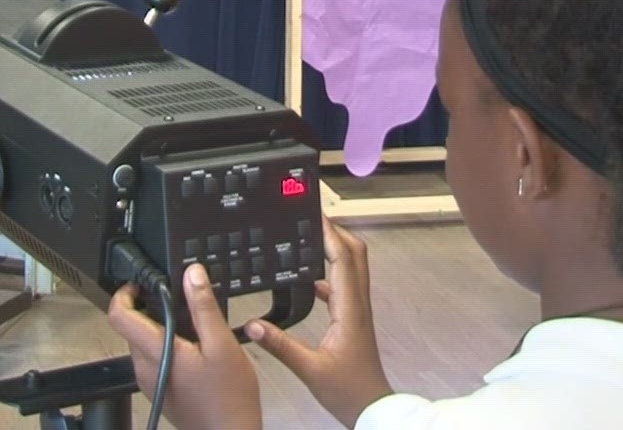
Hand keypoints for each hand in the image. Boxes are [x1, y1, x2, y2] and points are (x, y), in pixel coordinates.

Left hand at [107, 262, 262, 429]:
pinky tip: (194, 349)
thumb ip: (204, 308)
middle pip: (131, 328)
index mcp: (157, 353)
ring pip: (143, 344)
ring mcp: (151, 382)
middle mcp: (146, 369)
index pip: (119, 317)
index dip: (124, 294)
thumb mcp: (223, 345)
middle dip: (149, 309)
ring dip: (160, 328)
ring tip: (191, 325)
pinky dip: (167, 347)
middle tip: (178, 301)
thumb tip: (192, 274)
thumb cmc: (229, 398)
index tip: (140, 284)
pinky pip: (154, 360)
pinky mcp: (160, 391)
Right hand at [245, 219, 391, 428]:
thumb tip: (251, 325)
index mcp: (349, 309)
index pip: (343, 259)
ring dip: (336, 248)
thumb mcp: (308, 368)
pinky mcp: (354, 321)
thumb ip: (280, 345)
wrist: (371, 409)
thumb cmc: (348, 391)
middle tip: (315, 217)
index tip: (315, 214)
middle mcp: (358, 305)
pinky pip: (344, 287)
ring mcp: (358, 312)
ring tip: (311, 237)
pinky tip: (311, 280)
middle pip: (355, 254)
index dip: (330, 233)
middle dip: (338, 231)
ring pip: (353, 268)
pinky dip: (330, 274)